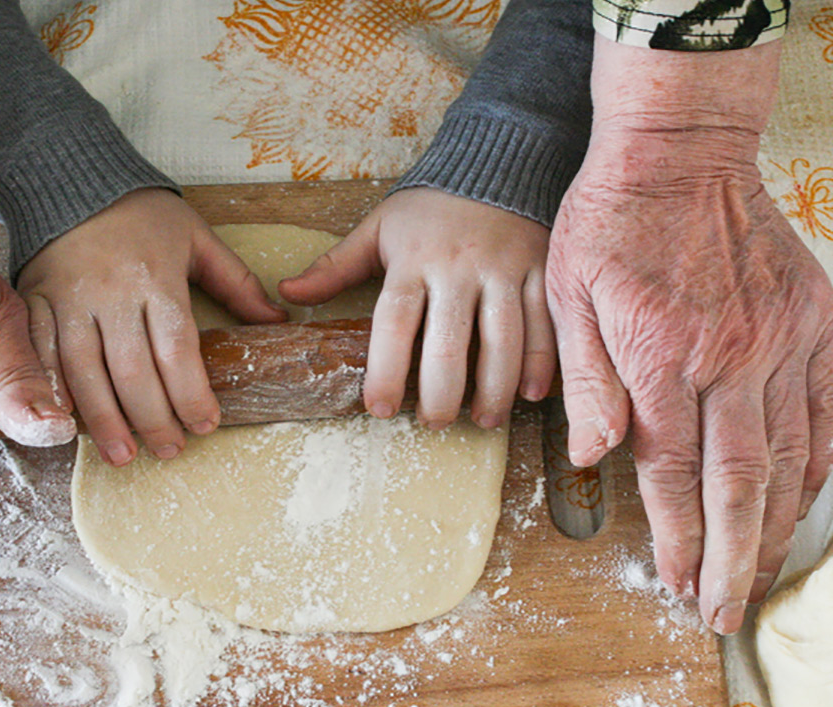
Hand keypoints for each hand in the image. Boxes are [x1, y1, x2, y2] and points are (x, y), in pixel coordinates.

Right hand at [18, 188, 286, 466]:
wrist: (72, 179)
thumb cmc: (141, 213)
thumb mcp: (197, 237)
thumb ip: (236, 282)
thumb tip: (278, 322)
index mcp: (156, 278)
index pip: (177, 350)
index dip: (192, 394)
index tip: (206, 425)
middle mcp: (111, 293)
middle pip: (132, 371)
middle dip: (153, 419)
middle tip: (171, 450)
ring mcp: (69, 300)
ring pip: (84, 372)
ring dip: (105, 421)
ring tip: (123, 455)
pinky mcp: (35, 302)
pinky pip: (41, 355)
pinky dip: (54, 392)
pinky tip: (68, 426)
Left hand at [279, 188, 554, 428]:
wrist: (496, 157)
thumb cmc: (430, 205)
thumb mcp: (378, 227)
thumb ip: (336, 265)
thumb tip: (288, 292)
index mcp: (412, 259)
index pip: (394, 323)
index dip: (385, 371)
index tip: (378, 409)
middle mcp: (458, 267)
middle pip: (448, 344)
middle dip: (441, 394)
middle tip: (434, 423)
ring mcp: (503, 268)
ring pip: (502, 340)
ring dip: (493, 388)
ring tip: (483, 419)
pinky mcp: (541, 268)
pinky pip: (543, 321)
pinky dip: (542, 361)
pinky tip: (531, 393)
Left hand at [550, 39, 832, 633]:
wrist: (682, 147)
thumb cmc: (610, 220)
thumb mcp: (568, 295)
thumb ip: (587, 382)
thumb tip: (593, 459)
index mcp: (661, 359)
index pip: (673, 476)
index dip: (677, 541)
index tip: (677, 586)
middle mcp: (728, 359)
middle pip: (737, 485)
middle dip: (731, 560)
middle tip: (725, 613)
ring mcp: (778, 340)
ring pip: (787, 457)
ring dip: (775, 525)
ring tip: (763, 575)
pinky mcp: (812, 320)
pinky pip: (823, 408)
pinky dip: (815, 462)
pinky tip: (802, 500)